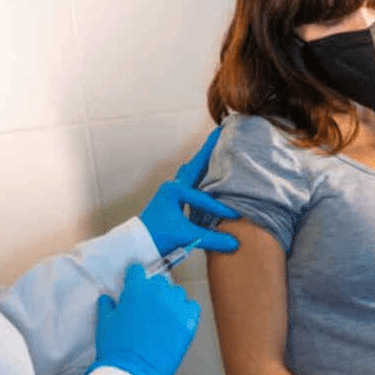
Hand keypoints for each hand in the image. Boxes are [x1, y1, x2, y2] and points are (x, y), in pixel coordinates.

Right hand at [90, 265, 200, 374]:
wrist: (132, 372)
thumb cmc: (116, 349)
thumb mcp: (105, 324)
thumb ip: (107, 307)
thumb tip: (107, 299)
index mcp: (135, 289)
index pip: (138, 270)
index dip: (135, 277)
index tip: (136, 283)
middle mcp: (157, 292)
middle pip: (159, 281)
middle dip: (154, 291)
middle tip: (149, 307)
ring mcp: (174, 306)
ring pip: (177, 293)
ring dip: (171, 300)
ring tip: (164, 316)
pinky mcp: (188, 321)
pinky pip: (192, 307)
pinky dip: (187, 311)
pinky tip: (179, 322)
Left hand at [141, 127, 239, 255]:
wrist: (139, 243)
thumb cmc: (157, 237)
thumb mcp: (184, 236)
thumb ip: (211, 239)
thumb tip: (235, 243)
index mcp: (174, 191)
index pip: (201, 197)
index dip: (218, 207)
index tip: (234, 214)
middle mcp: (174, 185)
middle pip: (197, 164)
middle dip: (210, 149)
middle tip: (222, 130)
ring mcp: (174, 189)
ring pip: (194, 170)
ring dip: (206, 158)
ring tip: (218, 144)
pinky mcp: (175, 197)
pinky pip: (193, 179)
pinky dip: (203, 171)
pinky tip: (209, 167)